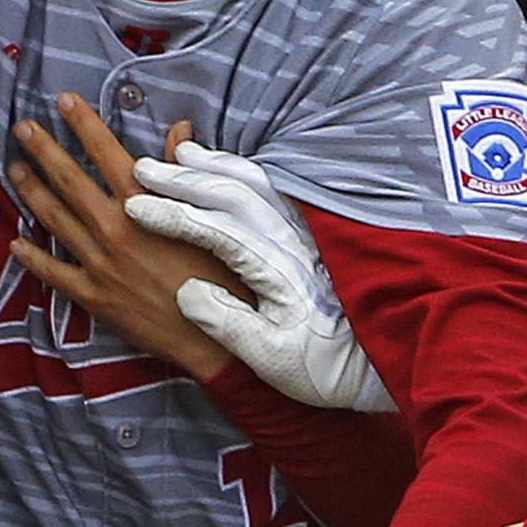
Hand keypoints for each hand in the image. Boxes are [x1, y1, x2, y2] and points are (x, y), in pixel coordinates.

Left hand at [5, 95, 238, 379]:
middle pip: (69, 181)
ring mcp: (100, 264)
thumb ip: (186, 173)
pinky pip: (54, 273)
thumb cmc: (223, 273)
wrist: (218, 335)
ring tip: (14, 170)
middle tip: (22, 128)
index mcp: (145, 205)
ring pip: (55, 220)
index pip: (106, 153)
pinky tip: (16, 243)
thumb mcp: (213, 217)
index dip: (84, 124)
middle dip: (43, 150)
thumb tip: (179, 128)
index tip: (65, 101)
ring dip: (31, 192)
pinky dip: (32, 257)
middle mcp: (115, 229)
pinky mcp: (95, 297)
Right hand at [128, 137, 392, 411]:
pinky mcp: (316, 237)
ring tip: (181, 156)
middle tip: (144, 169)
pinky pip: (277, 191)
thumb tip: (186, 293)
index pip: (218, 230)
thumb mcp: (273, 360)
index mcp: (280, 272)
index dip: (174, 215)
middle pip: (235, 195)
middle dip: (186, 178)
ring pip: (259, 185)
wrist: (391, 364)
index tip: (135, 206)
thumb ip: (229, 325)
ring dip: (216, 167)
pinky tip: (228, 173)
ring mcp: (308, 235)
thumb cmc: (328, 370)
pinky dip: (245, 174)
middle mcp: (295, 243)